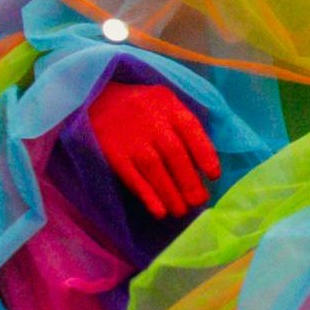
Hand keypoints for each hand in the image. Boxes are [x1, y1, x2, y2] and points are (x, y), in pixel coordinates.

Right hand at [87, 80, 221, 218]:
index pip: (191, 128)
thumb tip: (203, 164)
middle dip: (189, 181)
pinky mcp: (112, 152)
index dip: (205, 153)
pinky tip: (159, 211)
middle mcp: (150, 118)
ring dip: (170, 193)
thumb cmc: (140, 106)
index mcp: (167, 103)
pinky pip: (131, 177)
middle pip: (174, 153)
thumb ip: (182, 125)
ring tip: (181, 211)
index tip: (214, 176)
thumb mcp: (164, 102)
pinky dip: (146, 195)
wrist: (94, 99)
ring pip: (154, 168)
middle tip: (199, 202)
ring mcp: (129, 136)